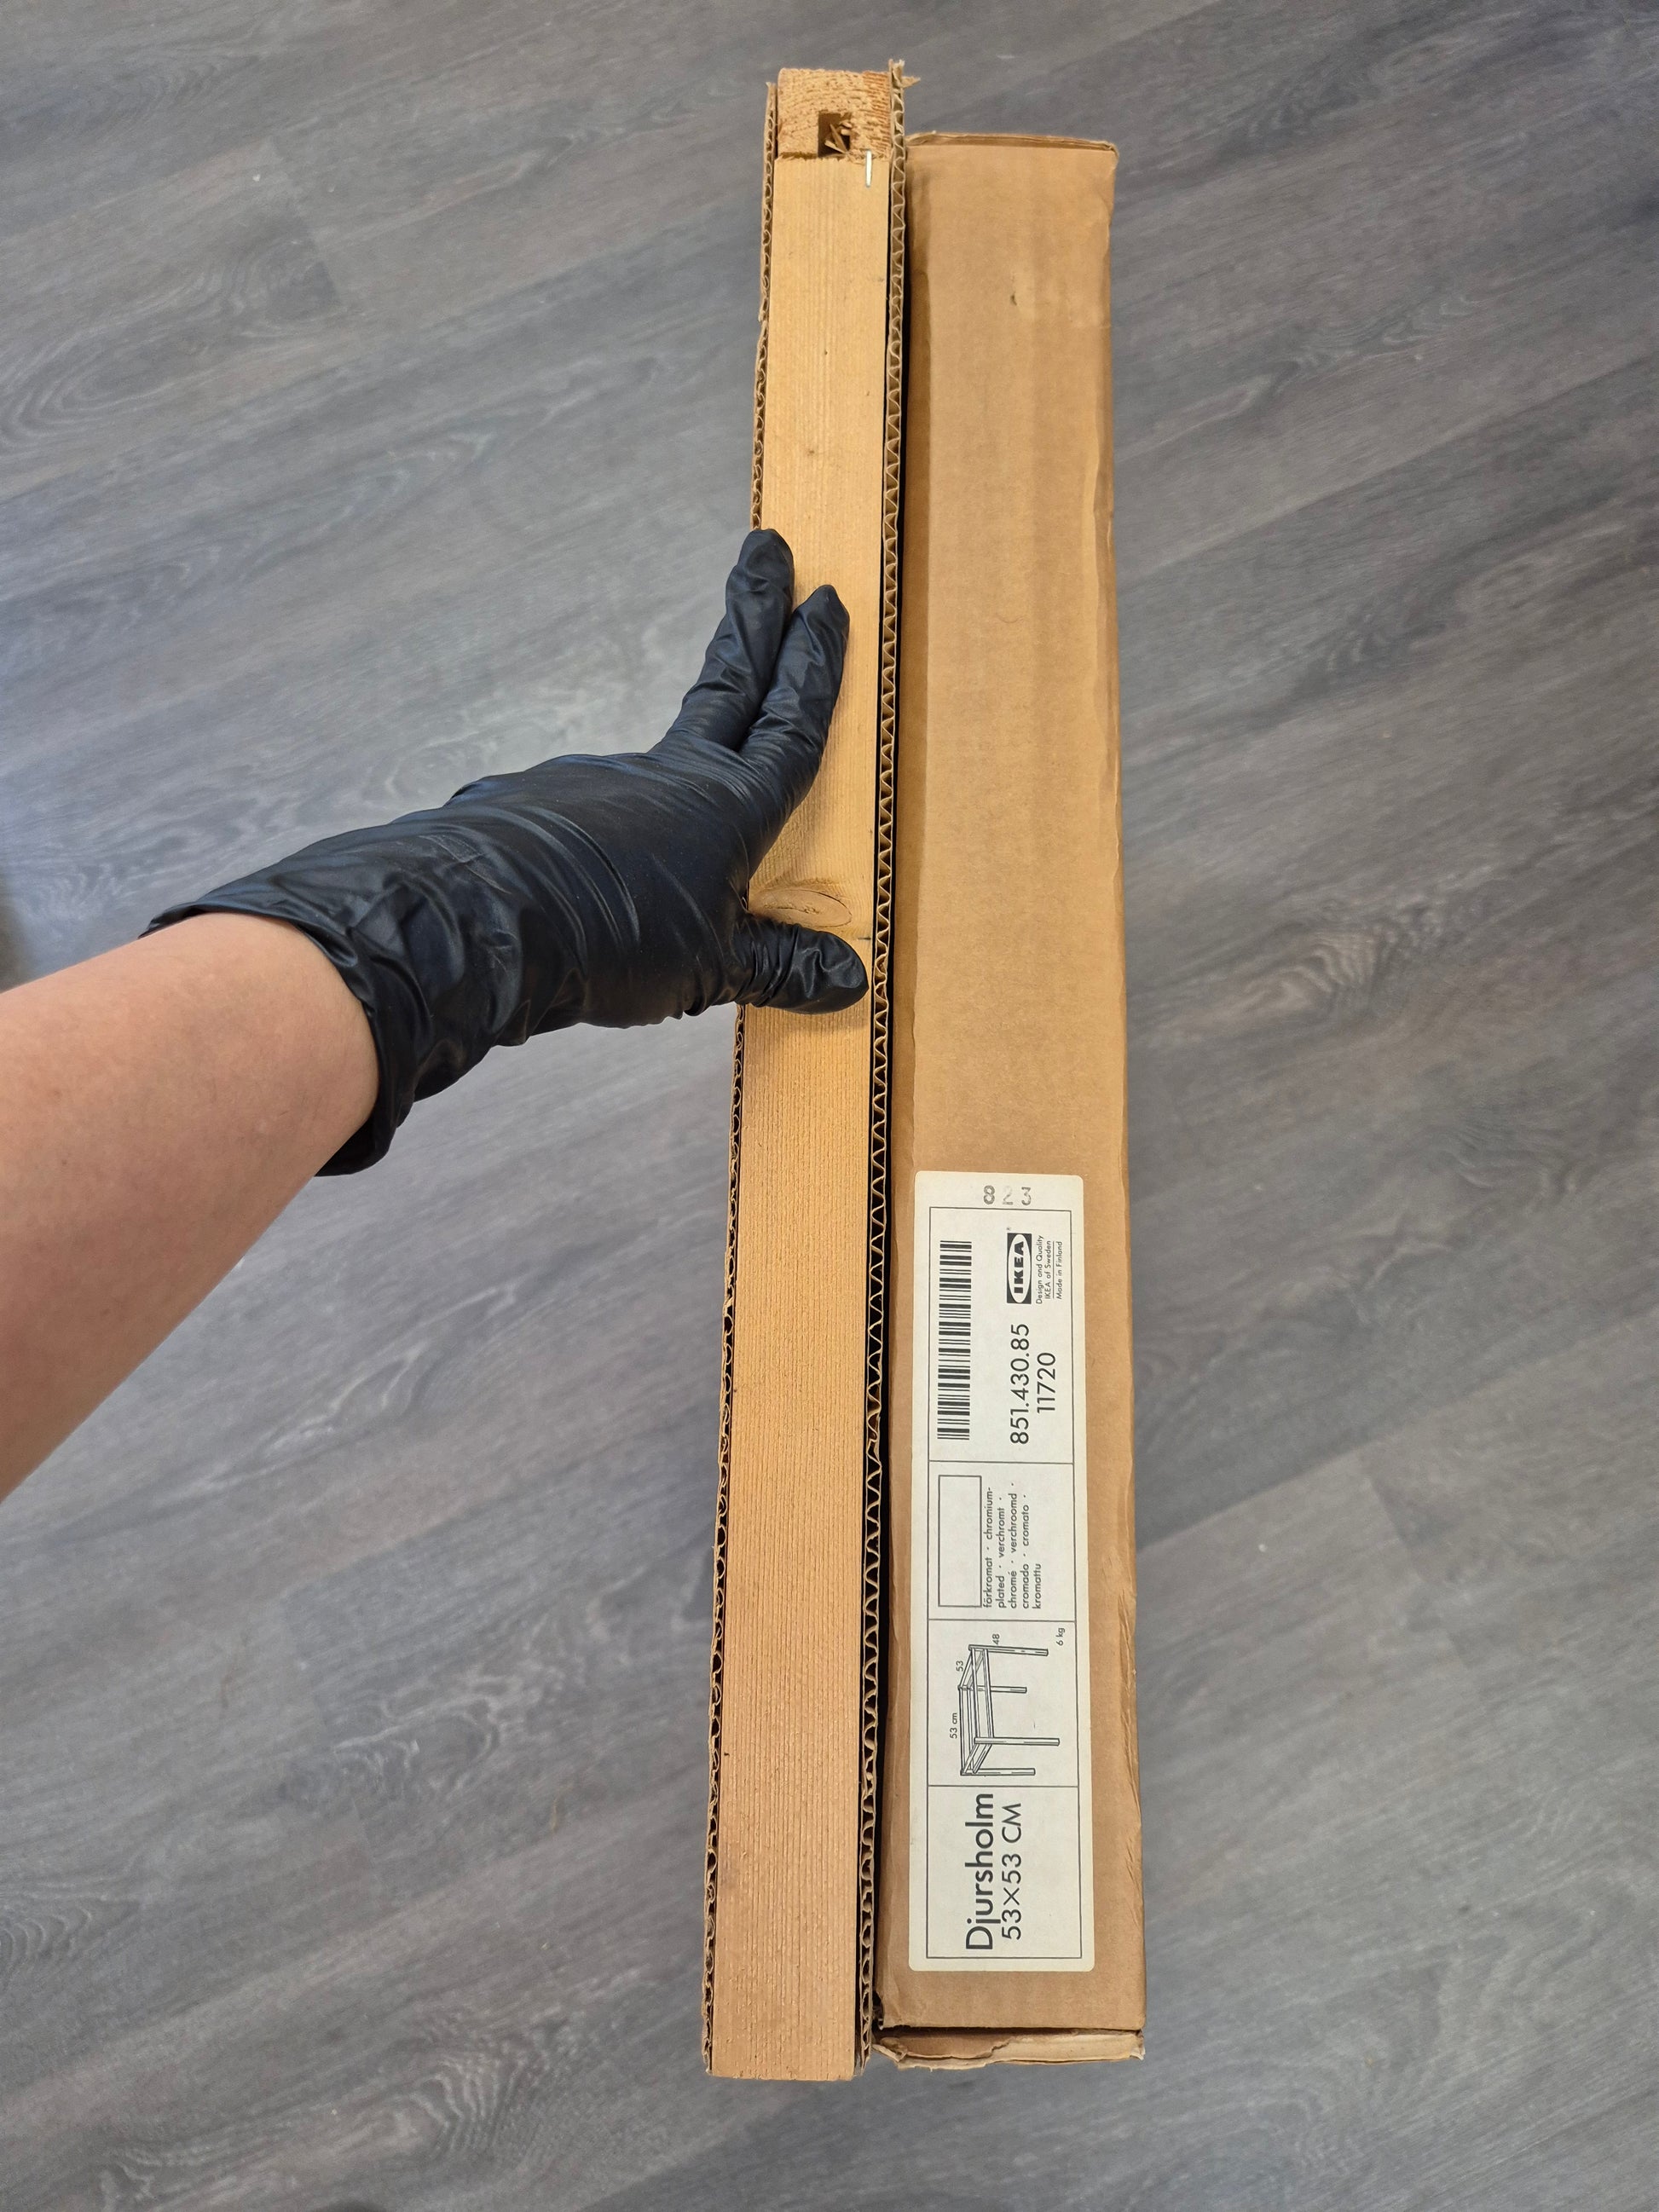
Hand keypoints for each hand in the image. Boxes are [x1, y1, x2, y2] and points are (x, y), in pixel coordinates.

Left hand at [148, 531, 864, 1170]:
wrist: (478, 925)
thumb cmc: (609, 942)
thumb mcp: (708, 971)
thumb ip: (776, 966)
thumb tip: (847, 977)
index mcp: (727, 806)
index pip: (790, 723)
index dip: (814, 665)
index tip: (825, 599)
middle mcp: (668, 775)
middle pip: (726, 680)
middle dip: (752, 612)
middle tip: (766, 546)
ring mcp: (598, 780)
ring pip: (654, 769)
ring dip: (673, 779)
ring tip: (665, 865)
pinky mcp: (537, 801)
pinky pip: (588, 820)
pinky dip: (602, 843)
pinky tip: (588, 896)